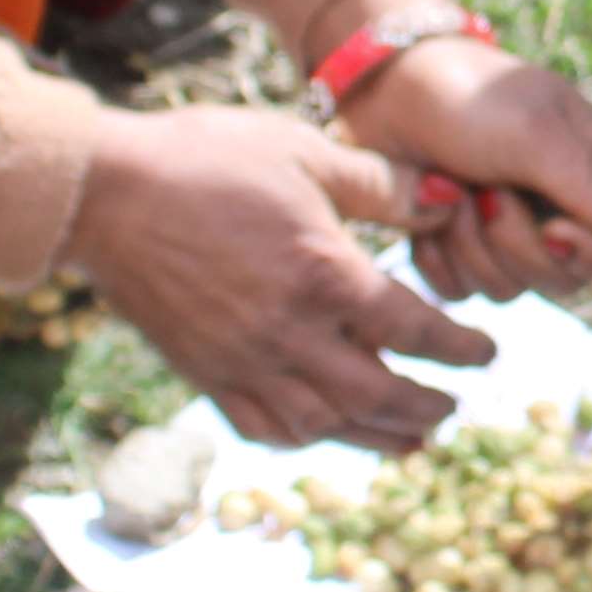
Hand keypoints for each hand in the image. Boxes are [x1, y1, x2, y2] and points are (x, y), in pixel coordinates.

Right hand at [65, 107, 489, 452]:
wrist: (103, 191)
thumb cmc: (206, 158)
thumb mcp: (305, 152)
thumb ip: (383, 184)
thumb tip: (451, 201)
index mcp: (322, 273)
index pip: (413, 329)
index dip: (459, 348)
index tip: (488, 354)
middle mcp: (286, 331)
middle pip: (376, 394)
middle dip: (424, 407)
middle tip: (453, 407)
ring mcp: (241, 360)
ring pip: (323, 423)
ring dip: (375, 437)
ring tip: (411, 440)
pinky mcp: (203, 372)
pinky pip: (262, 427)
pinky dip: (303, 437)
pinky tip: (325, 431)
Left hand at [339, 35, 591, 300]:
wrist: (385, 86)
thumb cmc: (467, 96)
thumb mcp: (532, 132)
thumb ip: (590, 183)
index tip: (552, 227)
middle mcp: (561, 209)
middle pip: (569, 278)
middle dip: (517, 243)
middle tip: (484, 190)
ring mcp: (510, 235)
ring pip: (511, 288)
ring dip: (468, 242)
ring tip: (449, 187)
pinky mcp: (461, 251)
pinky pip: (460, 290)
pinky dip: (436, 255)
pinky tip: (428, 210)